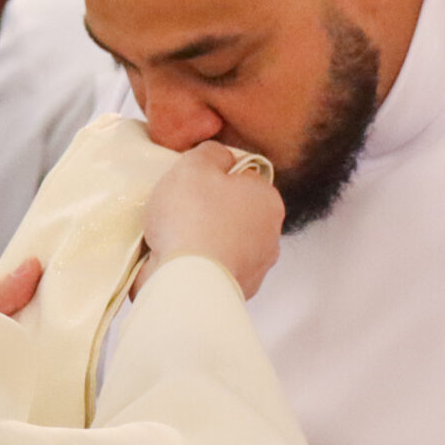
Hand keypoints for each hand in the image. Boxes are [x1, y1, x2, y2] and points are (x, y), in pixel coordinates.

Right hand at [141, 141, 282, 296]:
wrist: (186, 282)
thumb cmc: (192, 218)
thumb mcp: (195, 164)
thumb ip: (211, 152)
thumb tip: (221, 158)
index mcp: (268, 200)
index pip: (243, 179)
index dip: (214, 178)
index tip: (192, 185)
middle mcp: (270, 236)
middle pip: (234, 213)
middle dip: (210, 211)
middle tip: (180, 210)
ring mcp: (256, 268)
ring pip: (224, 244)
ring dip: (203, 241)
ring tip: (174, 239)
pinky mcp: (236, 292)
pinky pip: (214, 270)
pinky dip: (199, 266)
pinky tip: (179, 262)